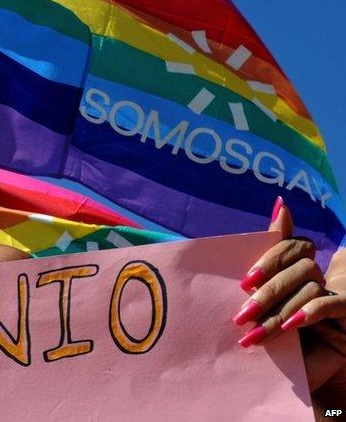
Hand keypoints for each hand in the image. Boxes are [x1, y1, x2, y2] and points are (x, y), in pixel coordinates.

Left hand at [233, 197, 345, 395]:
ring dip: (281, 309)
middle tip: (243, 313)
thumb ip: (266, 267)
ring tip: (255, 332)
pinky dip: (311, 311)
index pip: (292, 246)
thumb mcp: (264, 304)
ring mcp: (337, 294)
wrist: (294, 373)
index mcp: (299, 269)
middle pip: (301, 266)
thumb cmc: (276, 340)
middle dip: (268, 290)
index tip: (245, 281)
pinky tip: (291, 325)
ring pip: (311, 286)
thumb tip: (278, 205)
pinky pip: (333, 304)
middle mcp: (321, 277)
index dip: (272, 257)